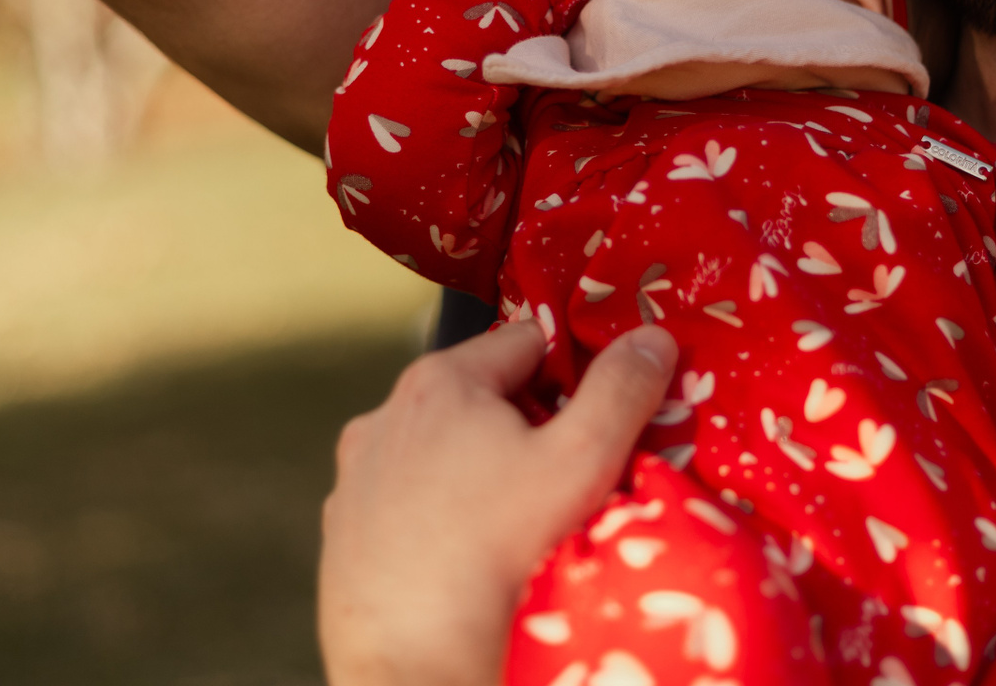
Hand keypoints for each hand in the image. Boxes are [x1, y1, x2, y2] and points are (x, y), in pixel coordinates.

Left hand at [319, 320, 677, 685]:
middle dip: (526, 429)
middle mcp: (386, 416)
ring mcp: (358, 475)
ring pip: (441, 453)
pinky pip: (407, 504)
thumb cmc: (495, 554)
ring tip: (514, 528)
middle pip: (482, 399)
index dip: (573, 376)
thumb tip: (650, 341)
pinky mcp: (345, 529)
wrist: (412, 660)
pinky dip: (437, 519)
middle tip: (562, 481)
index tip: (594, 419)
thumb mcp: (581, 460)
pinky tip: (469, 556)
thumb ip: (621, 391)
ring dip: (478, 474)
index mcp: (440, 381)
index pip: (527, 341)